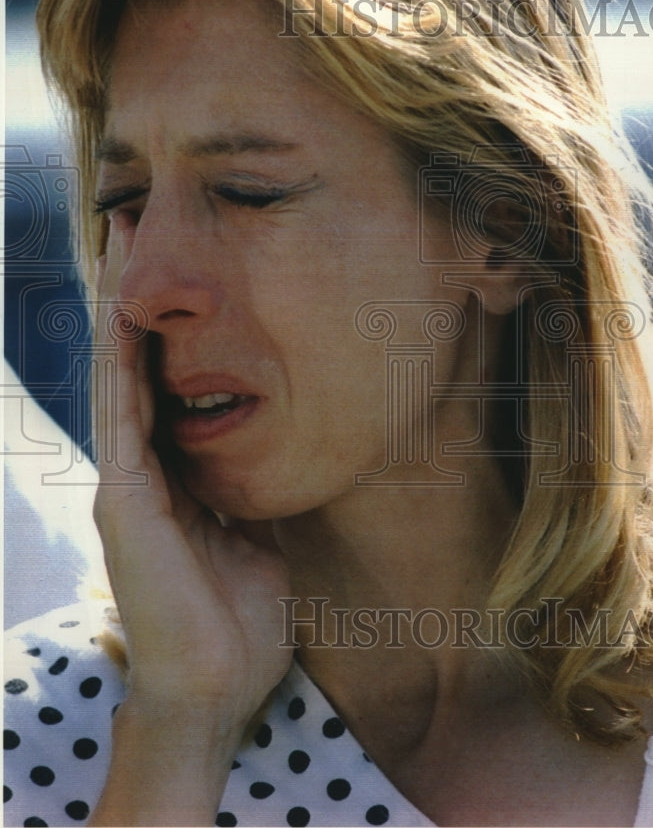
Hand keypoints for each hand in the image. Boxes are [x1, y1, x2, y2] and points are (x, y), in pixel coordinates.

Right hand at [90, 216, 291, 823]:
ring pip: (115, 375)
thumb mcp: (253, 531)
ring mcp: (125, 482)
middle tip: (130, 225)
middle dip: (129, 295)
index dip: (161, 321)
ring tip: (115, 245)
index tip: (172, 265)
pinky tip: (120, 313)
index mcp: (170, 475)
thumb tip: (277, 445)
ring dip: (115, 309)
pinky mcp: (124, 500)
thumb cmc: (239, 618)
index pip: (159, 380)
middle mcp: (139, 468)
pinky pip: (121, 415)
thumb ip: (249, 486)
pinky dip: (119, 361)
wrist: (217, 688)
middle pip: (130, 363)